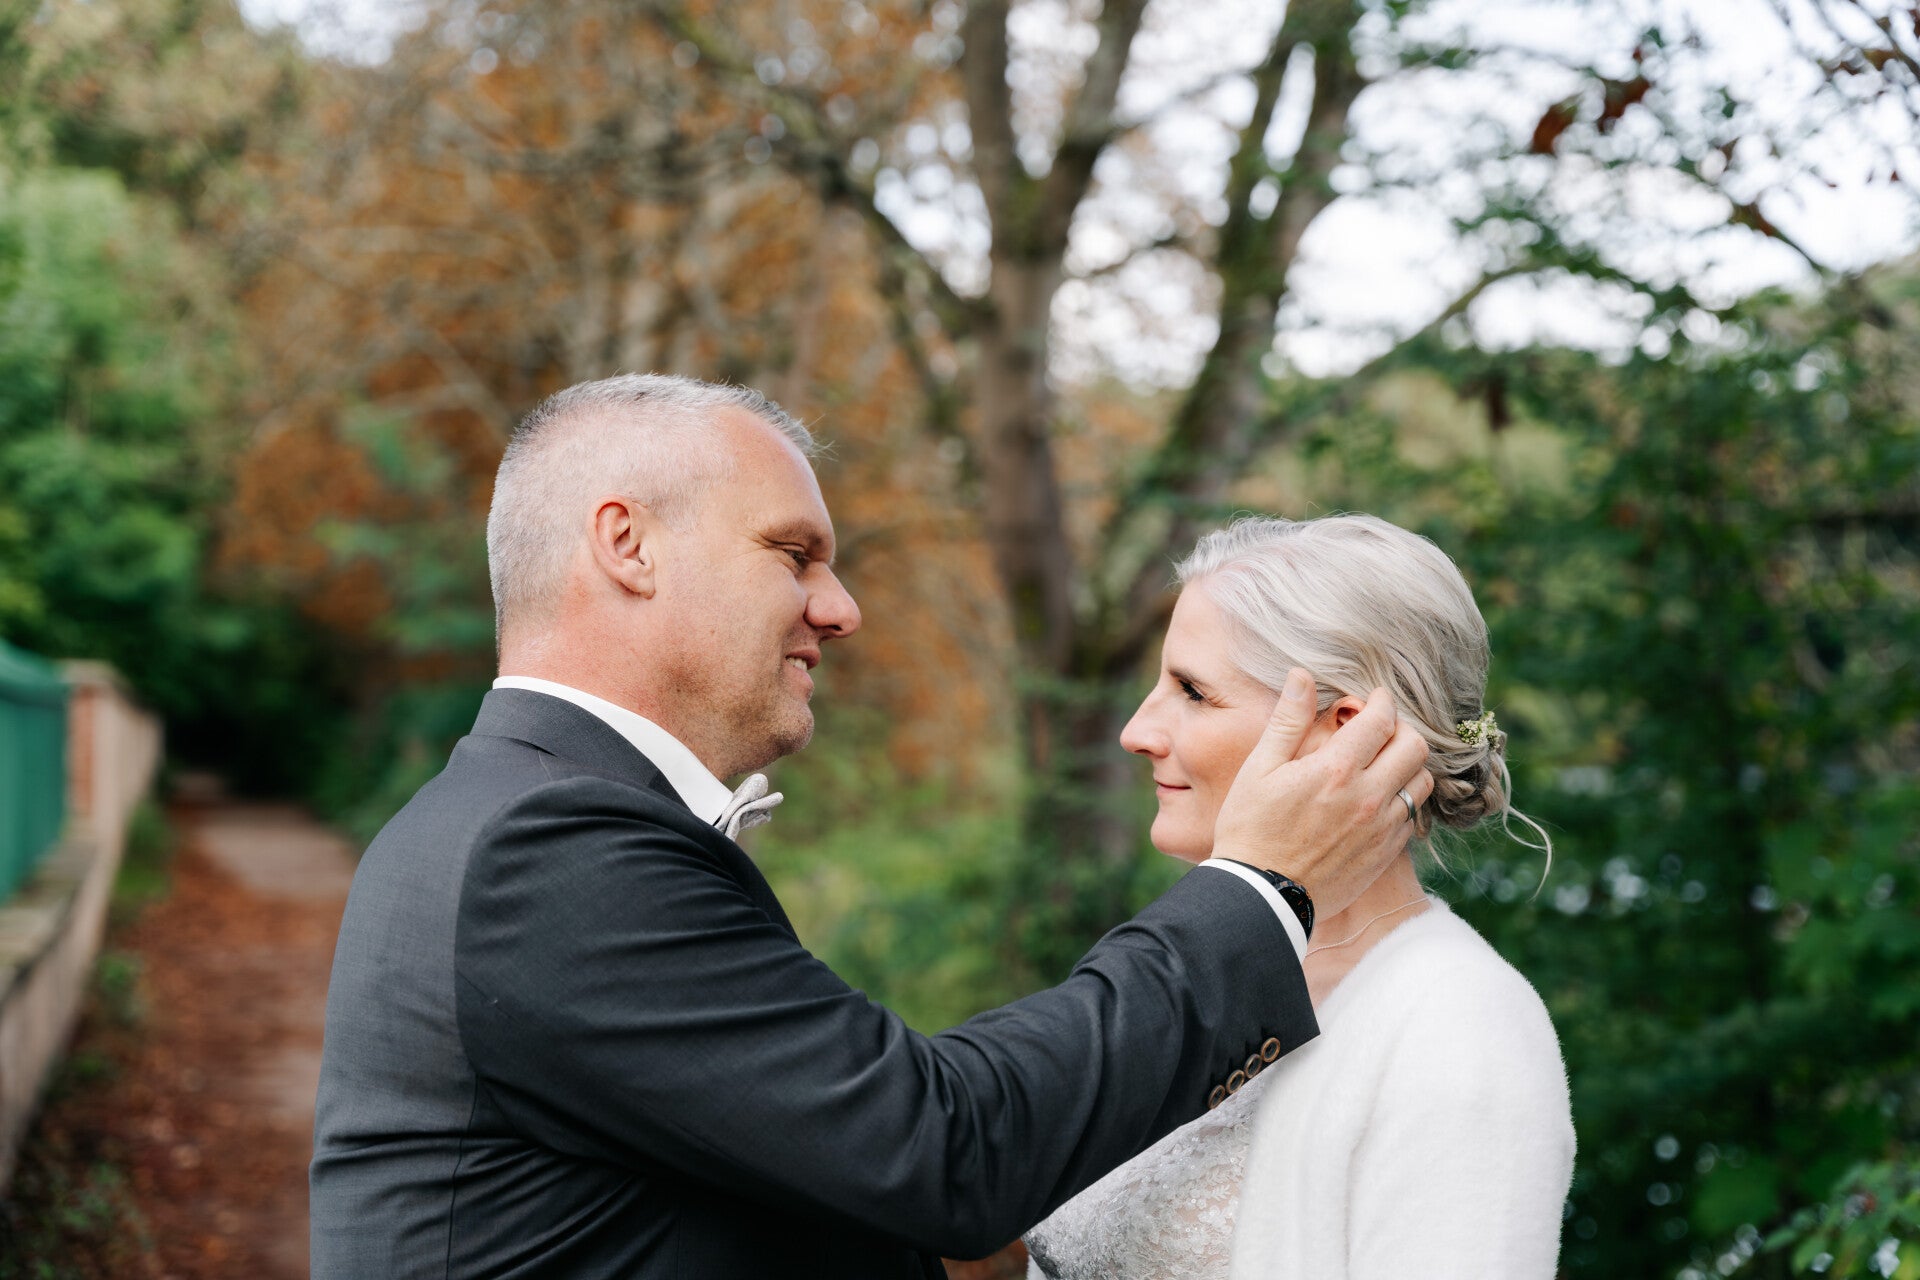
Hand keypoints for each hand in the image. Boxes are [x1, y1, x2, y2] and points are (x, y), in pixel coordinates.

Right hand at [1211, 668, 1433, 923]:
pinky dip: (1402, 800)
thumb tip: (1302, 676)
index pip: (1381, 719)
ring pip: (1422, 782)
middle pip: (1415, 746)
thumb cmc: (1250, 828)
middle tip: (1381, 729)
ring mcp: (1381, 828)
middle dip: (1401, 729)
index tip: (1374, 697)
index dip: (1381, 701)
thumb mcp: (1259, 768)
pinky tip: (1377, 800)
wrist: (1259, 896)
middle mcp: (1368, 796)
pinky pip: (1412, 817)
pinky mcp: (1385, 854)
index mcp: (1336, 769)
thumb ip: (1287, 720)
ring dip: (1407, 765)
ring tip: (1383, 763)